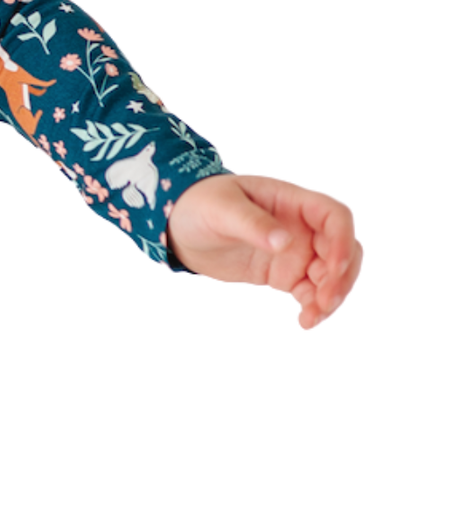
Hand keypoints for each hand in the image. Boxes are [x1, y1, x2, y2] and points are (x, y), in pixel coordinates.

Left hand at [165, 173, 361, 328]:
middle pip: (342, 249)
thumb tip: (285, 243)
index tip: (332, 268)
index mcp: (292, 202)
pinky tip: (306, 321)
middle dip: (341, 276)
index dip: (342, 241)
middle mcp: (301, 226)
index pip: (335, 217)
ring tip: (312, 317)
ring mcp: (296, 251)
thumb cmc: (201, 205)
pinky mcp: (284, 273)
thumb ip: (253, 224)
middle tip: (325, 302)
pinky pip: (310, 291)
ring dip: (331, 296)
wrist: (180, 226)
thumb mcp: (222, 210)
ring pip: (332, 275)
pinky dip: (314, 306)